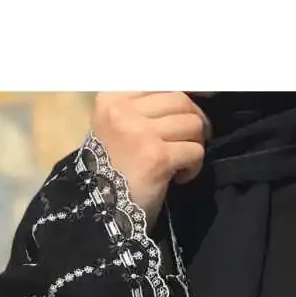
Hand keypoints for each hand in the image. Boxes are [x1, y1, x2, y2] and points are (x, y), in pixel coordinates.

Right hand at [90, 92, 210, 221]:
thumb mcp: (116, 129)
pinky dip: (194, 166)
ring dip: (195, 144)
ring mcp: (140, 133)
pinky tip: (180, 177)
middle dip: (194, 121)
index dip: (181, 99)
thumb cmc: (111, 171)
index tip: (187, 115)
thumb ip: (142, 110)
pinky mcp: (157, 157)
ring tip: (181, 162)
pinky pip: (194, 150)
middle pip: (181, 99)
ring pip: (192, 124)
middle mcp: (123, 110)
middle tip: (191, 141)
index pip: (161, 84)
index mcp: (111, 99)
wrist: (101, 212)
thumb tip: (184, 98)